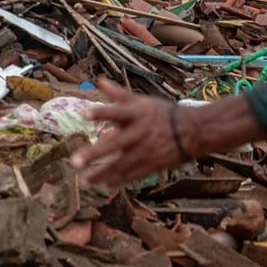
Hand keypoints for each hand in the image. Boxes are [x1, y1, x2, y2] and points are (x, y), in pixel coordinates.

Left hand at [70, 77, 194, 187]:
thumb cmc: (162, 113)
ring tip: (84, 180)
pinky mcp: (151, 164)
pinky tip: (104, 185)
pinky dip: (118, 181)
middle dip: (95, 154)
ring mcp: (145, 151)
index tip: (85, 114)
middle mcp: (139, 133)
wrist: (192, 131)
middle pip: (115, 144)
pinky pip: (132, 175)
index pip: (117, 112)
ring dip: (102, 174)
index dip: (102, 112)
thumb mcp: (142, 101)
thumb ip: (118, 94)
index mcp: (137, 114)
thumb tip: (99, 81)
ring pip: (121, 165)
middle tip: (75, 161)